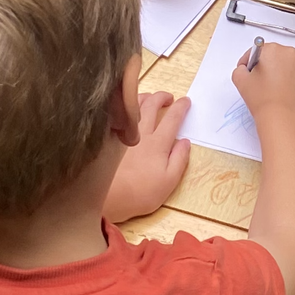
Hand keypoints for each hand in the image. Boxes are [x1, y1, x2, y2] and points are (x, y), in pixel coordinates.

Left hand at [106, 89, 191, 220]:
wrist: (109, 197)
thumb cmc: (141, 193)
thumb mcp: (169, 181)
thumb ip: (180, 159)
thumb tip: (185, 142)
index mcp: (159, 143)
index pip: (173, 117)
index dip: (181, 107)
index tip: (186, 101)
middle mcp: (142, 133)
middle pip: (153, 105)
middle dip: (163, 97)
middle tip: (169, 98)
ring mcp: (123, 134)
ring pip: (134, 106)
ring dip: (145, 97)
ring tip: (150, 99)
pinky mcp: (110, 138)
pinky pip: (119, 114)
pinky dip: (126, 106)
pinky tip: (126, 111)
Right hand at [235, 40, 294, 125]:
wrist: (283, 119)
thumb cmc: (264, 100)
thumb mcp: (240, 81)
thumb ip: (239, 69)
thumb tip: (244, 69)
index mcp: (273, 50)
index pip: (256, 50)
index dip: (248, 61)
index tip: (247, 70)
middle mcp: (290, 54)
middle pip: (272, 56)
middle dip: (264, 66)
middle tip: (258, 82)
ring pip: (285, 65)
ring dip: (277, 73)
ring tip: (270, 90)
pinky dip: (288, 81)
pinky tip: (281, 93)